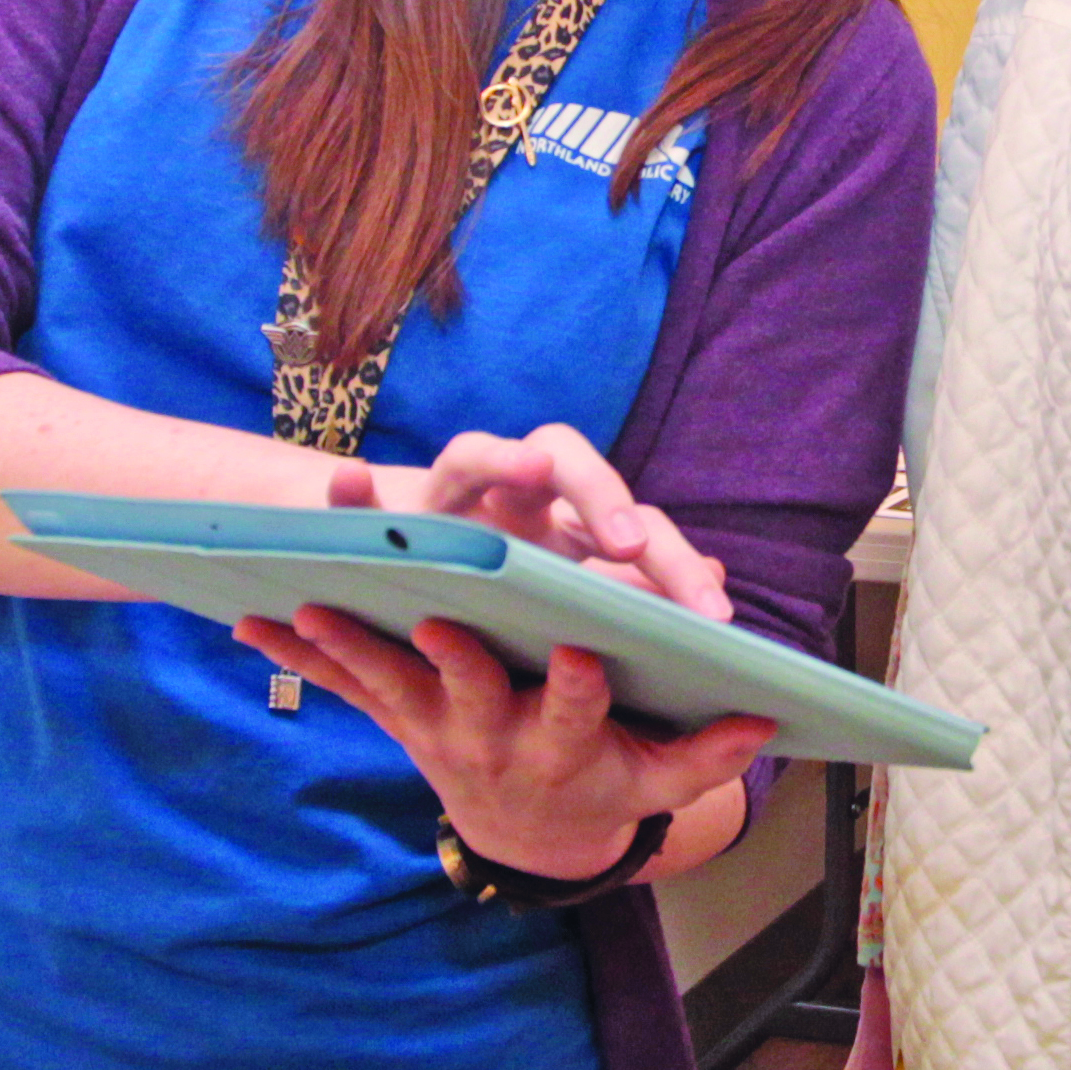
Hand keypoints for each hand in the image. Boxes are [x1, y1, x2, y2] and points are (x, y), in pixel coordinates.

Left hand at [235, 599, 770, 879]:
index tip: (586, 654)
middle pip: (468, 695)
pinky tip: (249, 620)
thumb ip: (708, 754)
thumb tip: (764, 720)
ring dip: (345, 646)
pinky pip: (342, 685)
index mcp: (562, 750)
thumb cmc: (604, 785)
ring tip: (306, 604)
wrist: (528, 839)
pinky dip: (297, 655)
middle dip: (452, 658)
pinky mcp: (398, 719)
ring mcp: (436, 731)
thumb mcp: (662, 781)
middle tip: (435, 620)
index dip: (580, 690)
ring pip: (387, 683)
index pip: (575, 718)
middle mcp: (492, 740)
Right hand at [356, 425, 732, 617]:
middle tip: (627, 541)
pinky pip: (362, 501)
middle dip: (601, 494)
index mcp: (572, 527)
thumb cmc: (513, 611)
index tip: (713, 613)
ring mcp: (451, 501)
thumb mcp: (579, 615)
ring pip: (474, 454)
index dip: (676, 563)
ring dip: (499, 454)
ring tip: (531, 468)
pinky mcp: (388, 523)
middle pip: (568, 462)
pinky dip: (354, 493)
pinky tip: (351, 486)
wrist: (418, 599)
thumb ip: (637, 598)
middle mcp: (515, 498)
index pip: (636, 524)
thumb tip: (719, 583)